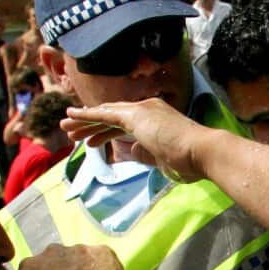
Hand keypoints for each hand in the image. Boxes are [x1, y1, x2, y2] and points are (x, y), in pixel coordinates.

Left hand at [62, 99, 209, 182]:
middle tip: (73, 133)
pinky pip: (105, 114)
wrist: (202, 154)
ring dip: (84, 121)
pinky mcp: (135, 116)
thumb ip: (145, 153)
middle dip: (91, 124)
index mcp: (156, 118)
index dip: (105, 131)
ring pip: (105, 114)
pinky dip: (87, 115)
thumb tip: (130, 152)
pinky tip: (72, 117)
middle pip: (112, 116)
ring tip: (66, 128)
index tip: (92, 141)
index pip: (124, 123)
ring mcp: (142, 110)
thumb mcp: (162, 158)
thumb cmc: (189, 161)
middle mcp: (148, 109)